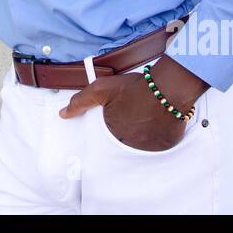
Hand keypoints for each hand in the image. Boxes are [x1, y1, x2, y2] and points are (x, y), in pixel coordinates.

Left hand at [58, 55, 207, 150]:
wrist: (168, 86)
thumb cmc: (136, 87)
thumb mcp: (102, 88)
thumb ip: (81, 101)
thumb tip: (63, 114)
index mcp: (114, 134)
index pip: (111, 130)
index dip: (117, 116)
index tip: (125, 109)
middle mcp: (131, 144)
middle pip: (126, 135)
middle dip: (130, 122)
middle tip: (137, 107)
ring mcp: (150, 146)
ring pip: (143, 139)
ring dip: (144, 128)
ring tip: (148, 111)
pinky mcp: (166, 144)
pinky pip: (160, 141)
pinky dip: (159, 131)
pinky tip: (159, 117)